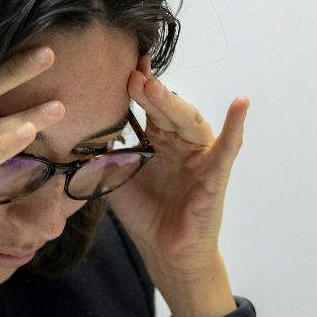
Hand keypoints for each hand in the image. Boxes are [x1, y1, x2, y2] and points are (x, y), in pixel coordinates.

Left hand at [104, 54, 247, 282]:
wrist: (164, 252)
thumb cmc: (145, 214)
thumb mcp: (114, 179)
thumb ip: (100, 154)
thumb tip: (75, 130)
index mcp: (157, 139)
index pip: (147, 105)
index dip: (136, 86)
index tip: (121, 64)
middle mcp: (180, 141)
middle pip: (165, 109)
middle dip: (148, 92)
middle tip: (130, 75)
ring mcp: (200, 155)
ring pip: (189, 121)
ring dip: (172, 103)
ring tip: (153, 86)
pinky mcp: (216, 173)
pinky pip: (228, 147)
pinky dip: (236, 125)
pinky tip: (241, 103)